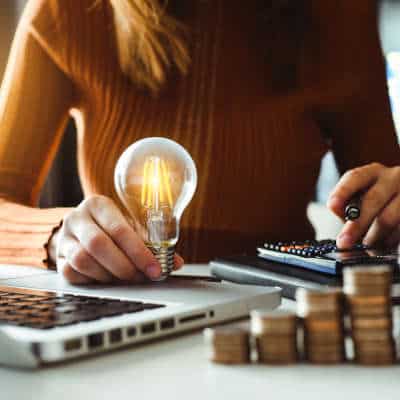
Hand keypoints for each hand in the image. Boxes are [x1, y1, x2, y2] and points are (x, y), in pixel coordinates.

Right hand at [51, 195, 183, 283]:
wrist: (81, 228)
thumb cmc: (111, 227)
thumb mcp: (131, 227)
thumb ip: (152, 243)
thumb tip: (174, 262)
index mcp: (98, 205)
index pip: (120, 229)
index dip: (139, 252)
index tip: (155, 268)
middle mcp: (77, 218)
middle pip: (98, 245)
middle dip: (125, 266)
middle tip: (141, 277)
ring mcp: (64, 238)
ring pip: (83, 260)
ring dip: (109, 275)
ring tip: (126, 277)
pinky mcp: (58, 257)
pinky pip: (72, 273)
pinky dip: (94, 280)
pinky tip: (107, 278)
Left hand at [327, 163, 399, 248]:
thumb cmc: (376, 205)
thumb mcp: (359, 200)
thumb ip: (346, 208)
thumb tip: (339, 221)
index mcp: (372, 173)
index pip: (354, 177)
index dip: (342, 191)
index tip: (332, 205)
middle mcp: (392, 178)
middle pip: (372, 200)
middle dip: (356, 224)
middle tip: (344, 242)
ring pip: (389, 217)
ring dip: (374, 236)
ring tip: (366, 246)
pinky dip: (391, 240)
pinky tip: (384, 245)